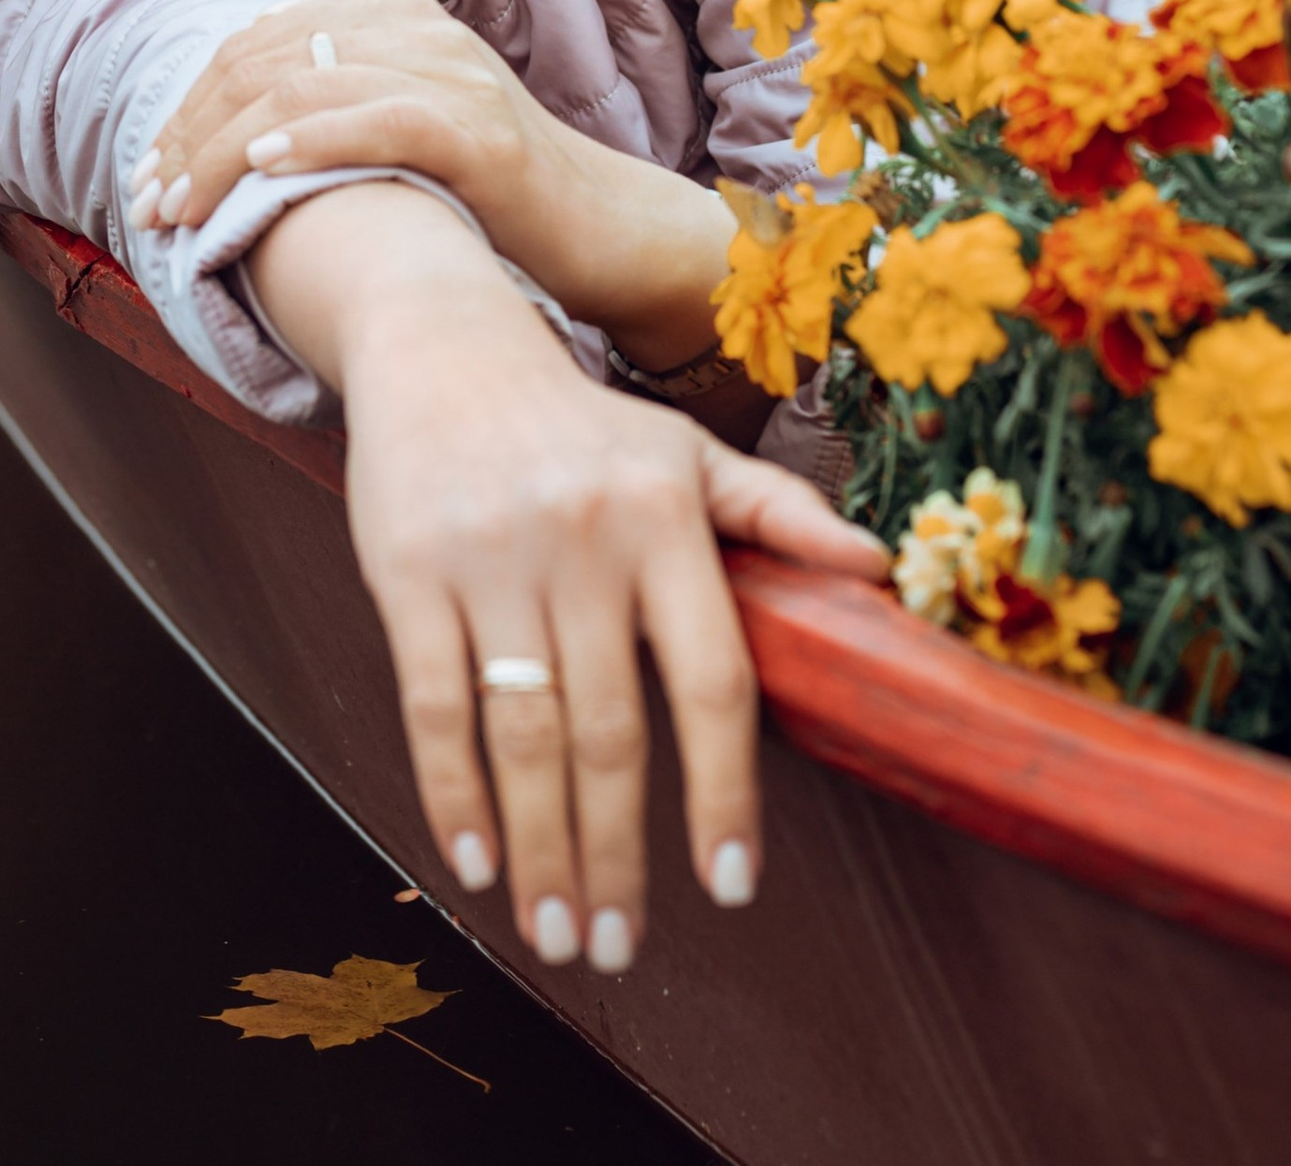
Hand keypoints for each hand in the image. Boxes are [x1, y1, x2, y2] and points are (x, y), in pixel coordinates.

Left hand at [139, 0, 551, 254]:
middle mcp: (414, 26)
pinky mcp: (475, 129)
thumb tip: (235, 109)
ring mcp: (448, 72)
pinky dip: (309, 141)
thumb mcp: (397, 115)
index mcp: (387, 12)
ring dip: (225, 151)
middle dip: (193, 133)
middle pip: (267, 61)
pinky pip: (375, 119)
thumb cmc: (480, 186)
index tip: (148, 170)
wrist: (593, 223)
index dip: (191, 105)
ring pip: (304, 89)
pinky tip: (262, 170)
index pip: (257, 41)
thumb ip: (330, 89)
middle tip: (147, 200)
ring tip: (181, 205)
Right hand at [249, 184, 890, 973]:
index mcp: (664, 516)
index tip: (731, 885)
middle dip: (618, 857)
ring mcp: (492, 558)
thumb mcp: (686, 452)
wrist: (443, 341)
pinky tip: (475, 865)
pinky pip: (434, 705)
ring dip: (543, 851)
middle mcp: (583, 538)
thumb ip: (780, 514)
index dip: (725, 793)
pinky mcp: (409, 571)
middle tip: (619, 950)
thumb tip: (881, 573)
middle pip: (612, 732)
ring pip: (524, 735)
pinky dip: (454, 796)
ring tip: (558, 933)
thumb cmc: (581, 423)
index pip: (713, 678)